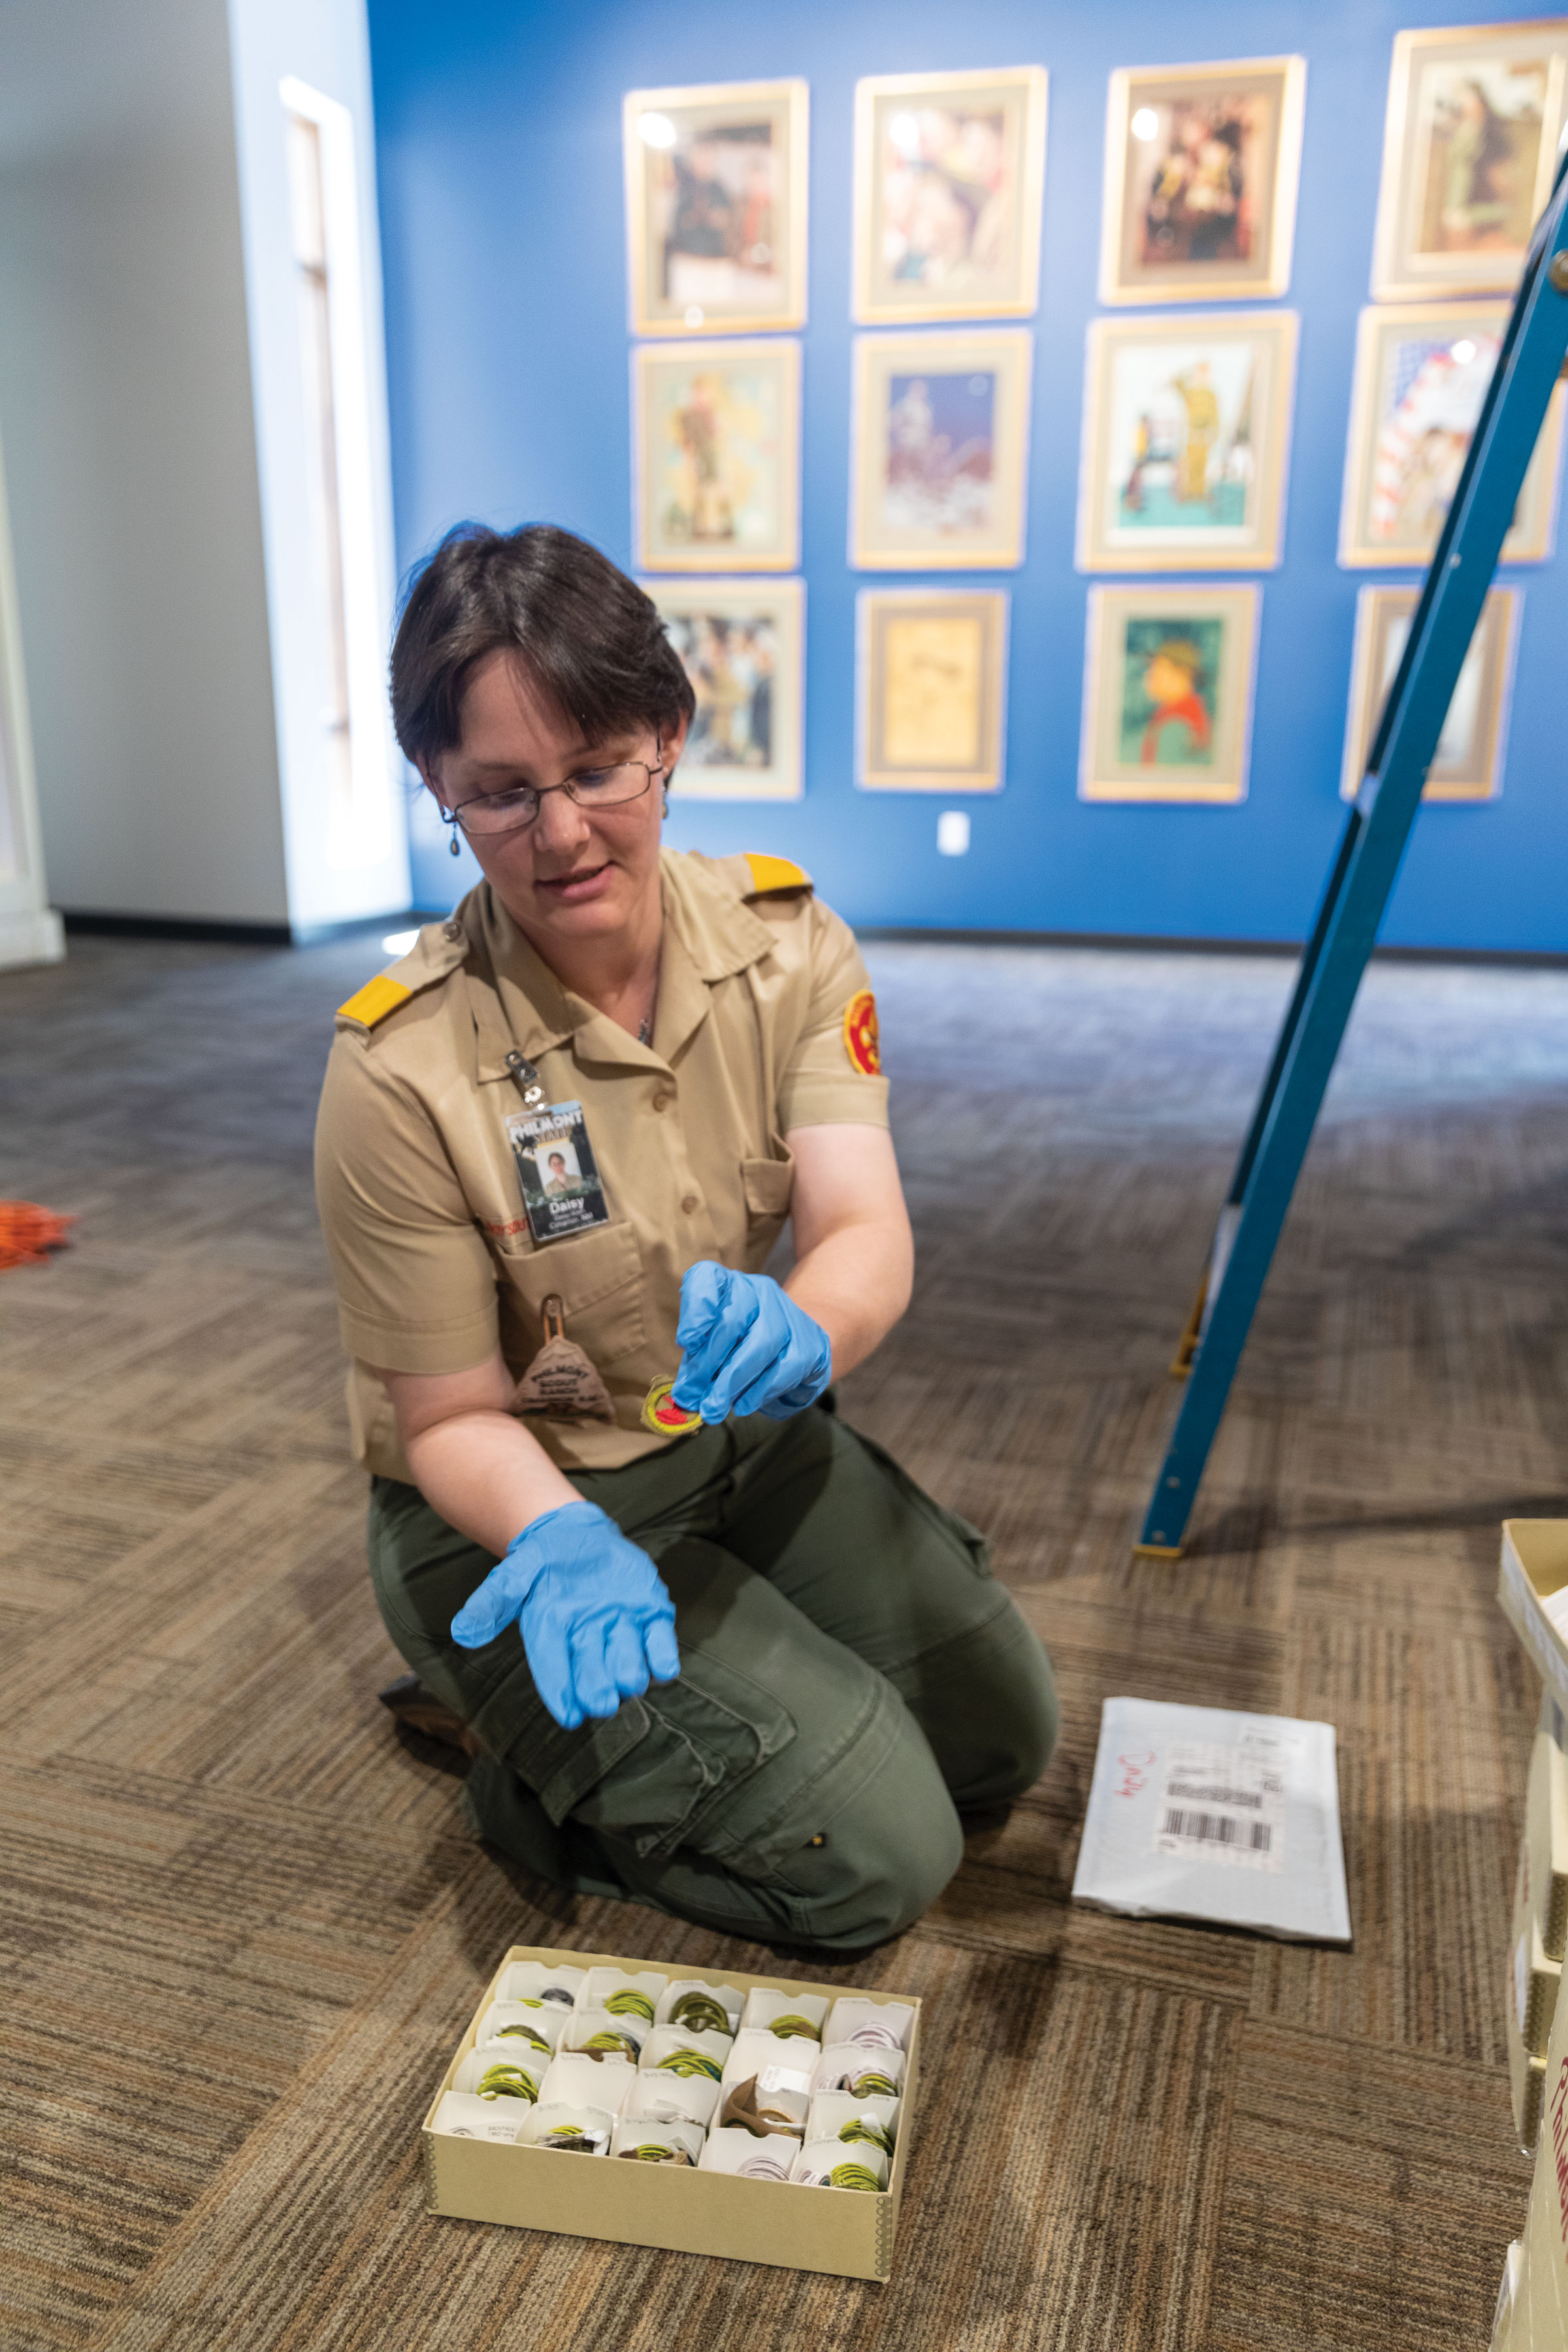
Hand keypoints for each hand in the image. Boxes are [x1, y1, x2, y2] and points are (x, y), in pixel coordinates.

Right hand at [449, 1500, 679, 1730]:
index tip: (569, 1717)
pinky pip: (659, 1640)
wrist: (575, 1535)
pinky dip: (662, 1654)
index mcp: (552, 1634)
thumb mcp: (514, 1573)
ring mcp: (621, 1627)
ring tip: (629, 1682)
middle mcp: (587, 1638)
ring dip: (629, 1672)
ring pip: (628, 1660)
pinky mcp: (649, 1613)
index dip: (561, 1693)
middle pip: (593, 1671)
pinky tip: (665, 1667)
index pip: (554, 1669)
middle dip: (597, 1688)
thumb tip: (463, 1632)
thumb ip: (493, 1601)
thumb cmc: (541, 1560)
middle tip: (601, 1703)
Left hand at [670, 1262, 831, 1423]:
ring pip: (762, 1343)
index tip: (686, 1342)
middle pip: (733, 1319)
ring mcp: (788, 1314)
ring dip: (733, 1381)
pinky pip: (785, 1366)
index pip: (707, 1278)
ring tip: (714, 1408)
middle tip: (692, 1397)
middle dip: (708, 1364)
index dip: (696, 1308)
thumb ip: (698, 1363)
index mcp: (728, 1285)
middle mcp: (759, 1291)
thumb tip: (686, 1395)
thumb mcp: (714, 1347)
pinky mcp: (811, 1342)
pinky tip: (744, 1405)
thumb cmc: (743, 1347)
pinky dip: (760, 1390)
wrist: (797, 1346)